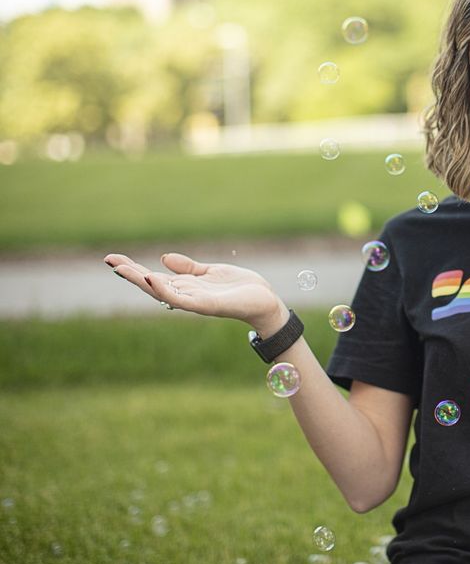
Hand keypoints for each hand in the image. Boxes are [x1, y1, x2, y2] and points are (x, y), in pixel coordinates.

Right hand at [104, 252, 288, 335]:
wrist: (266, 302)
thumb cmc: (242, 289)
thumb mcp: (212, 272)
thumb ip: (189, 268)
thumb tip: (164, 258)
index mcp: (187, 287)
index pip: (154, 277)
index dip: (134, 269)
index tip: (113, 258)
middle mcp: (187, 296)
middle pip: (153, 285)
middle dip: (131, 274)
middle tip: (110, 261)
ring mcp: (195, 302)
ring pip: (162, 292)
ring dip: (142, 281)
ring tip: (124, 269)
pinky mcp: (208, 305)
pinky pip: (182, 300)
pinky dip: (166, 290)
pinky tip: (153, 278)